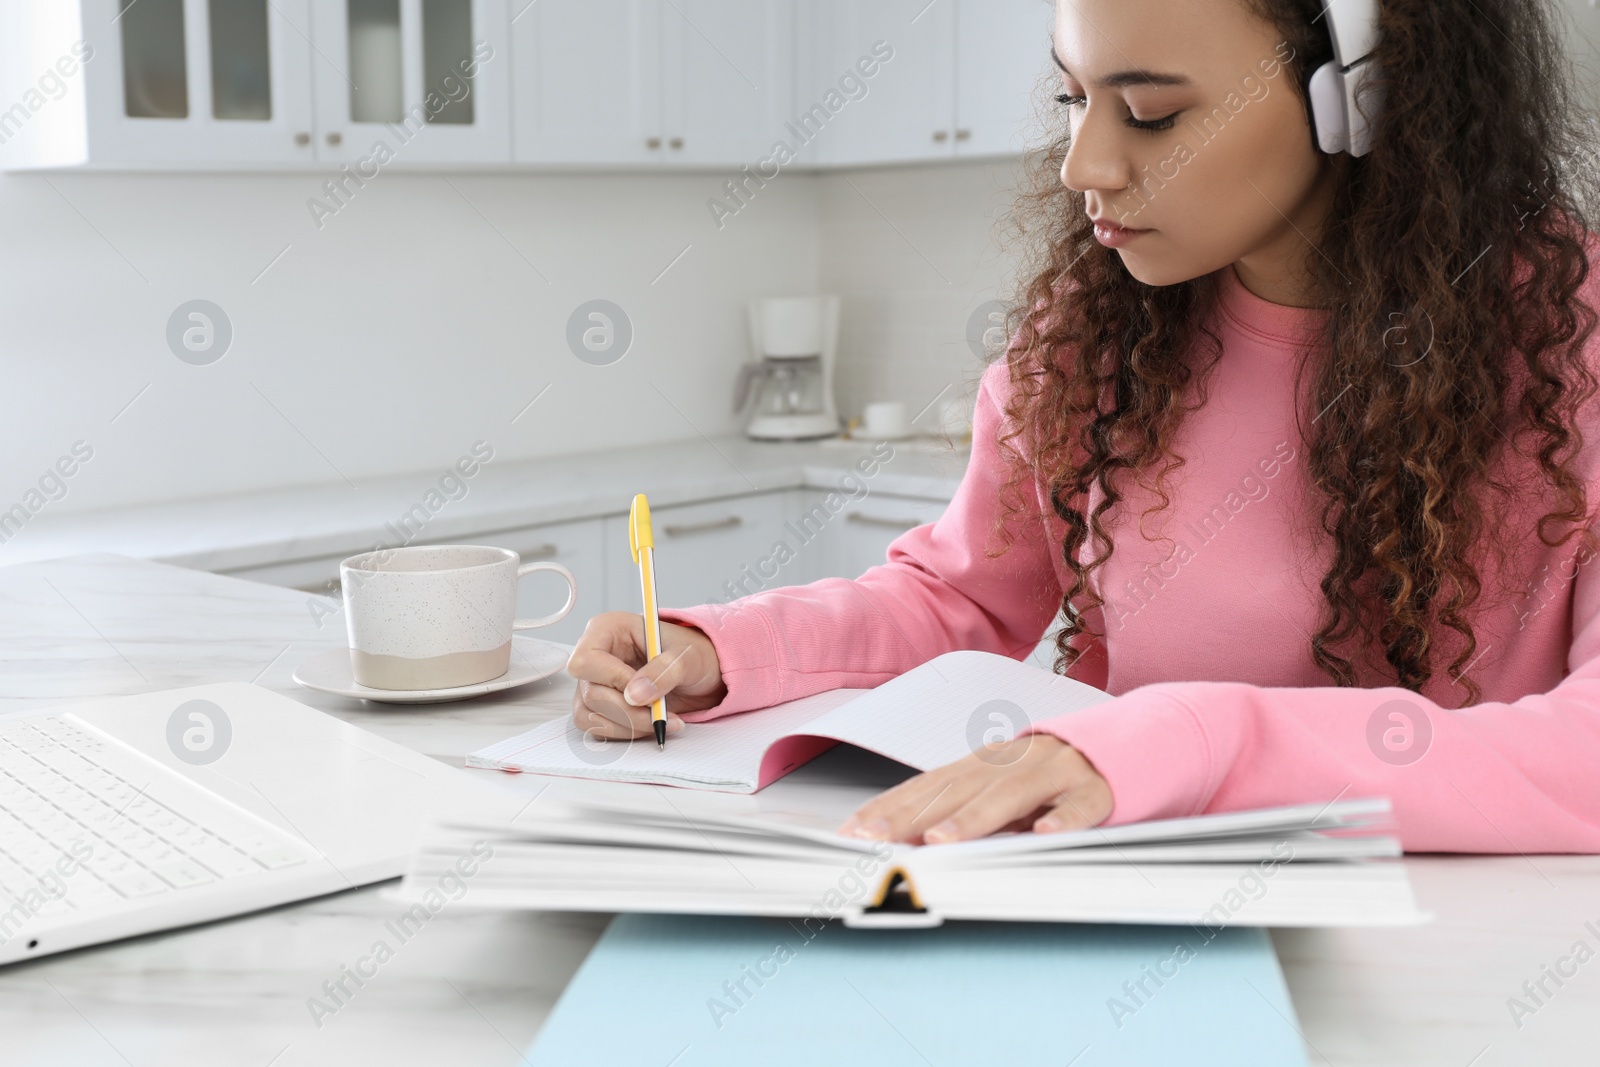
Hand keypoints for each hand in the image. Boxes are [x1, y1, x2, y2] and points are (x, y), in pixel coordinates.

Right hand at [565, 612, 726, 740]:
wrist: (700, 675)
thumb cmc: (692, 655)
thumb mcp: (688, 656)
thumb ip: (665, 671)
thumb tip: (635, 695)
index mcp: (608, 630)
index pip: (586, 660)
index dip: (613, 679)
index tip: (643, 692)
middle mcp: (594, 656)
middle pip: (590, 693)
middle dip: (629, 711)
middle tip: (661, 714)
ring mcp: (593, 683)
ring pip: (590, 716)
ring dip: (629, 726)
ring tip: (661, 720)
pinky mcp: (598, 707)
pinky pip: (598, 728)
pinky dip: (626, 733)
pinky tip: (650, 725)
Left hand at [836, 734, 1111, 842]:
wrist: (1124, 745)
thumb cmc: (1050, 778)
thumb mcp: (1002, 790)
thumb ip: (960, 810)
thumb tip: (904, 840)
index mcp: (983, 764)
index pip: (926, 786)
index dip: (888, 808)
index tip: (851, 832)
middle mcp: (1013, 763)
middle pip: (955, 789)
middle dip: (911, 815)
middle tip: (874, 840)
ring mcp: (1055, 772)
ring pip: (1011, 793)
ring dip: (975, 817)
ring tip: (940, 840)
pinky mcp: (1097, 789)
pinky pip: (1080, 805)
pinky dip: (1064, 819)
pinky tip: (1046, 834)